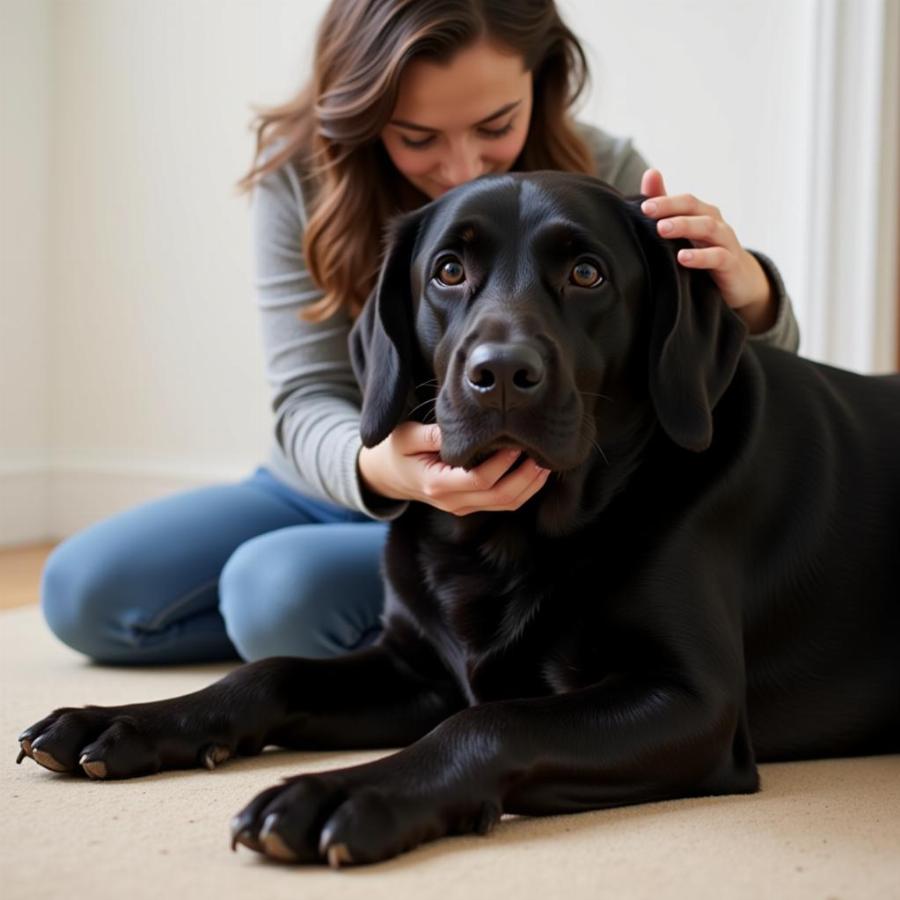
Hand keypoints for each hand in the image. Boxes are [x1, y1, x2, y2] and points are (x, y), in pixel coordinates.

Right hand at [357, 421, 550, 515]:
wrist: (384, 476)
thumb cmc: (394, 450)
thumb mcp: (405, 436)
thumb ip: (433, 434)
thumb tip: (462, 426)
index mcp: (437, 485)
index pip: (480, 480)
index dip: (504, 463)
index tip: (518, 440)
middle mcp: (453, 502)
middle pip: (501, 497)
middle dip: (526, 477)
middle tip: (543, 453)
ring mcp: (462, 507)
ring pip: (506, 504)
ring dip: (530, 485)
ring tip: (546, 461)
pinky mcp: (470, 505)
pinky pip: (502, 502)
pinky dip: (523, 489)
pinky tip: (535, 470)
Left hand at [640, 169, 775, 333]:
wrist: (740, 280)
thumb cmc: (707, 251)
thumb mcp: (687, 231)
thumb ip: (667, 206)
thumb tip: (651, 173)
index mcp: (701, 214)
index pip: (683, 200)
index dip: (664, 199)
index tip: (642, 205)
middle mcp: (714, 222)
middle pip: (694, 207)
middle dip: (670, 206)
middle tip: (648, 211)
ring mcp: (725, 242)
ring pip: (707, 227)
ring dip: (684, 226)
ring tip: (662, 229)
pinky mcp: (731, 264)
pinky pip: (718, 256)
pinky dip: (701, 256)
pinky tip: (683, 258)